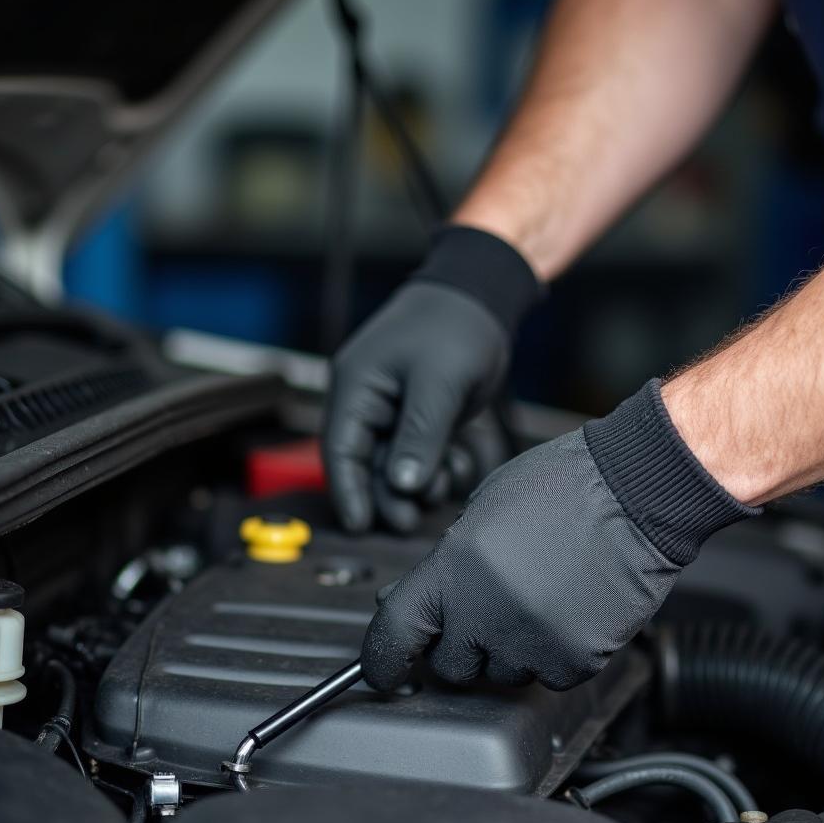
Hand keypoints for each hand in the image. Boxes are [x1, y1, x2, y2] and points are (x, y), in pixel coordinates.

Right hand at [323, 226, 537, 533]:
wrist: (483, 296)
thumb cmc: (455, 327)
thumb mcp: (438, 382)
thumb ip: (420, 435)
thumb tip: (403, 485)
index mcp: (356, 386)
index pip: (340, 448)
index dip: (348, 491)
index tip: (359, 527)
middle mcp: (368, 400)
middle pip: (366, 462)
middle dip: (387, 495)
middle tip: (410, 523)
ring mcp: (394, 409)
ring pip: (395, 463)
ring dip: (415, 484)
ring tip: (440, 494)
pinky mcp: (420, 415)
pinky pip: (419, 454)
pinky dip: (435, 467)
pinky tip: (456, 470)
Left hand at [361, 380, 757, 690]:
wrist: (637, 492)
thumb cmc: (563, 486)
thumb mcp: (482, 508)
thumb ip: (445, 563)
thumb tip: (413, 601)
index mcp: (454, 570)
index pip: (395, 633)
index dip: (382, 659)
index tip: (383, 671)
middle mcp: (486, 615)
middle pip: (450, 665)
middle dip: (460, 645)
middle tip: (485, 612)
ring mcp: (532, 643)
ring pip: (501, 674)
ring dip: (508, 650)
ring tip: (537, 599)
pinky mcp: (575, 660)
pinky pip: (549, 676)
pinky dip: (553, 654)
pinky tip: (567, 611)